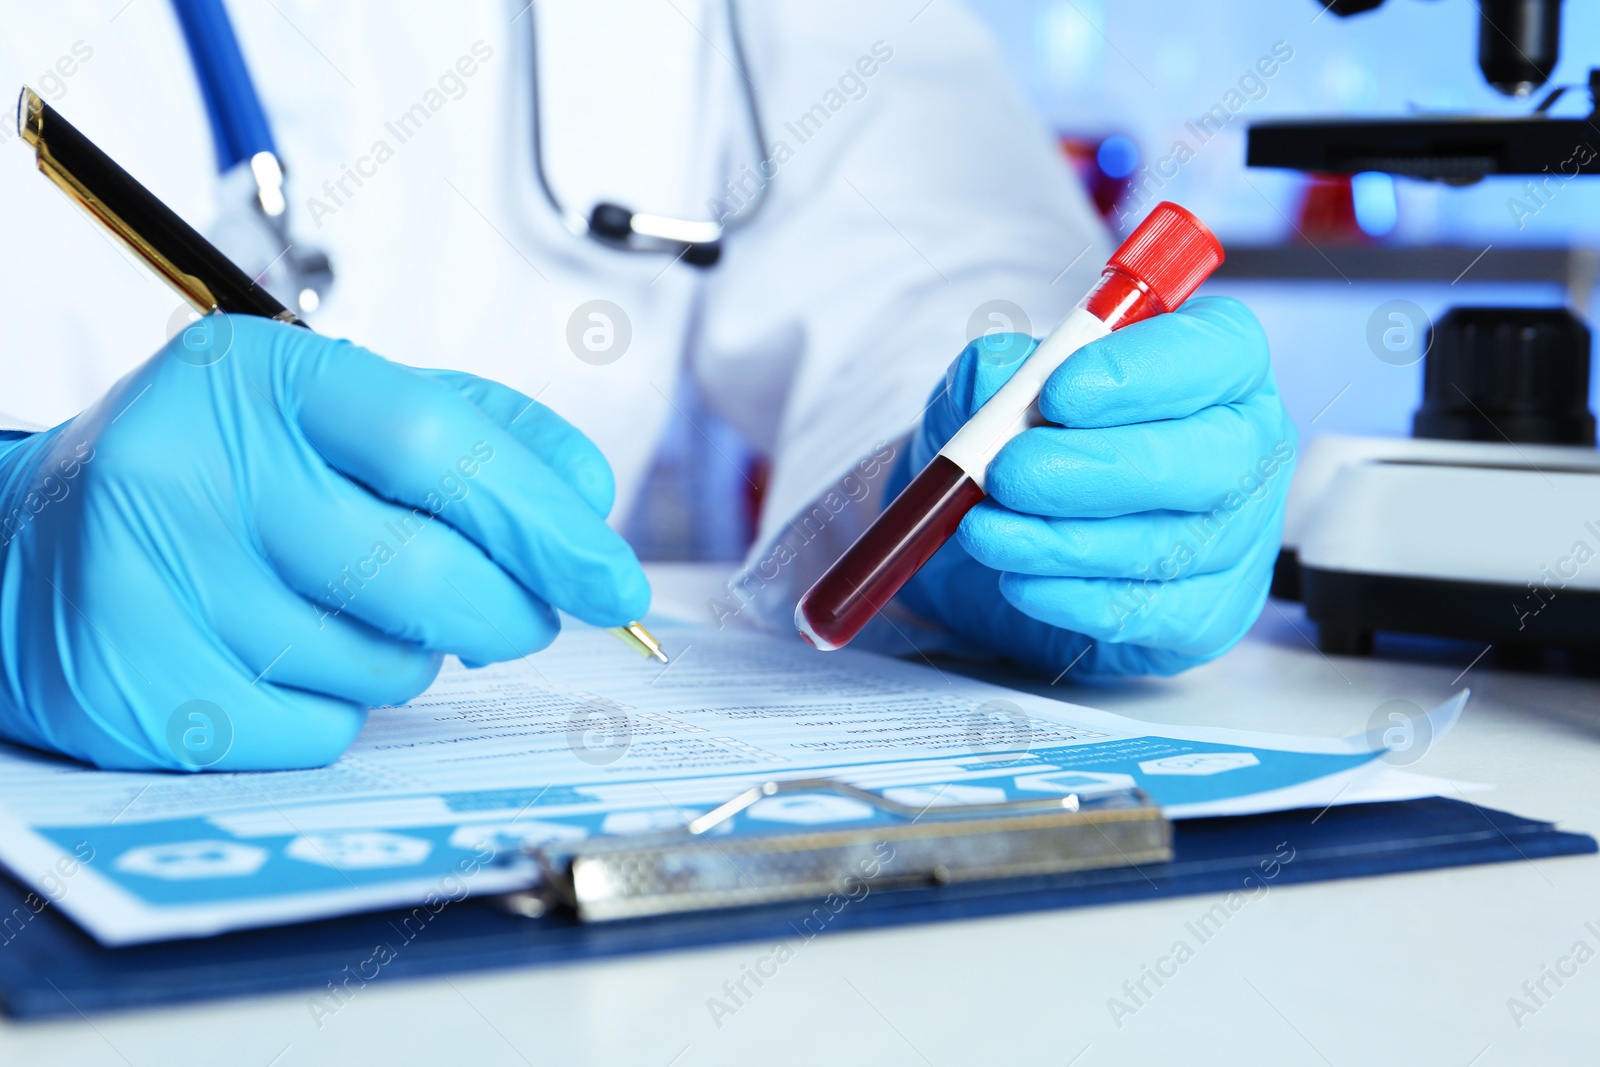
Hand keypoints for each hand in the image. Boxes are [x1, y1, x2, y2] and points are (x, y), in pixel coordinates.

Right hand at [0, 314, 647, 770]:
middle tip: (518, 615)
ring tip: (354, 611)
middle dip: (508, 613)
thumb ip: (477, 433)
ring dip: (414, 657)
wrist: (34, 549)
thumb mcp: (337, 410)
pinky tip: (288, 658)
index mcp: (261, 378)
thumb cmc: (225, 474)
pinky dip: (342, 708)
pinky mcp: (142, 692)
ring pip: (382, 666)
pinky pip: (322, 732)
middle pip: (424, 576)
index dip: (545, 519)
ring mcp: (156, 586)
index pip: (439, 444)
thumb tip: (588, 504)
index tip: (612, 578)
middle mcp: (194, 470)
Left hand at [896, 296, 1294, 675]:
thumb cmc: (1025, 440)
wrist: (1010, 540)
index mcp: (1219, 364)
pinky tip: (1020, 580)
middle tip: (1010, 473)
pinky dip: (1073, 598)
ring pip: (1171, 545)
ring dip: (1066, 541)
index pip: (1222, 352)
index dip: (1143, 373)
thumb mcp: (998, 389)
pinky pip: (1149, 612)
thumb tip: (996, 377)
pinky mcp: (1209, 613)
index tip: (1056, 394)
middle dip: (1102, 468)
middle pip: (1213, 460)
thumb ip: (1000, 372)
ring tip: (985, 531)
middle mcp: (1248, 447)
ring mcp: (1238, 538)